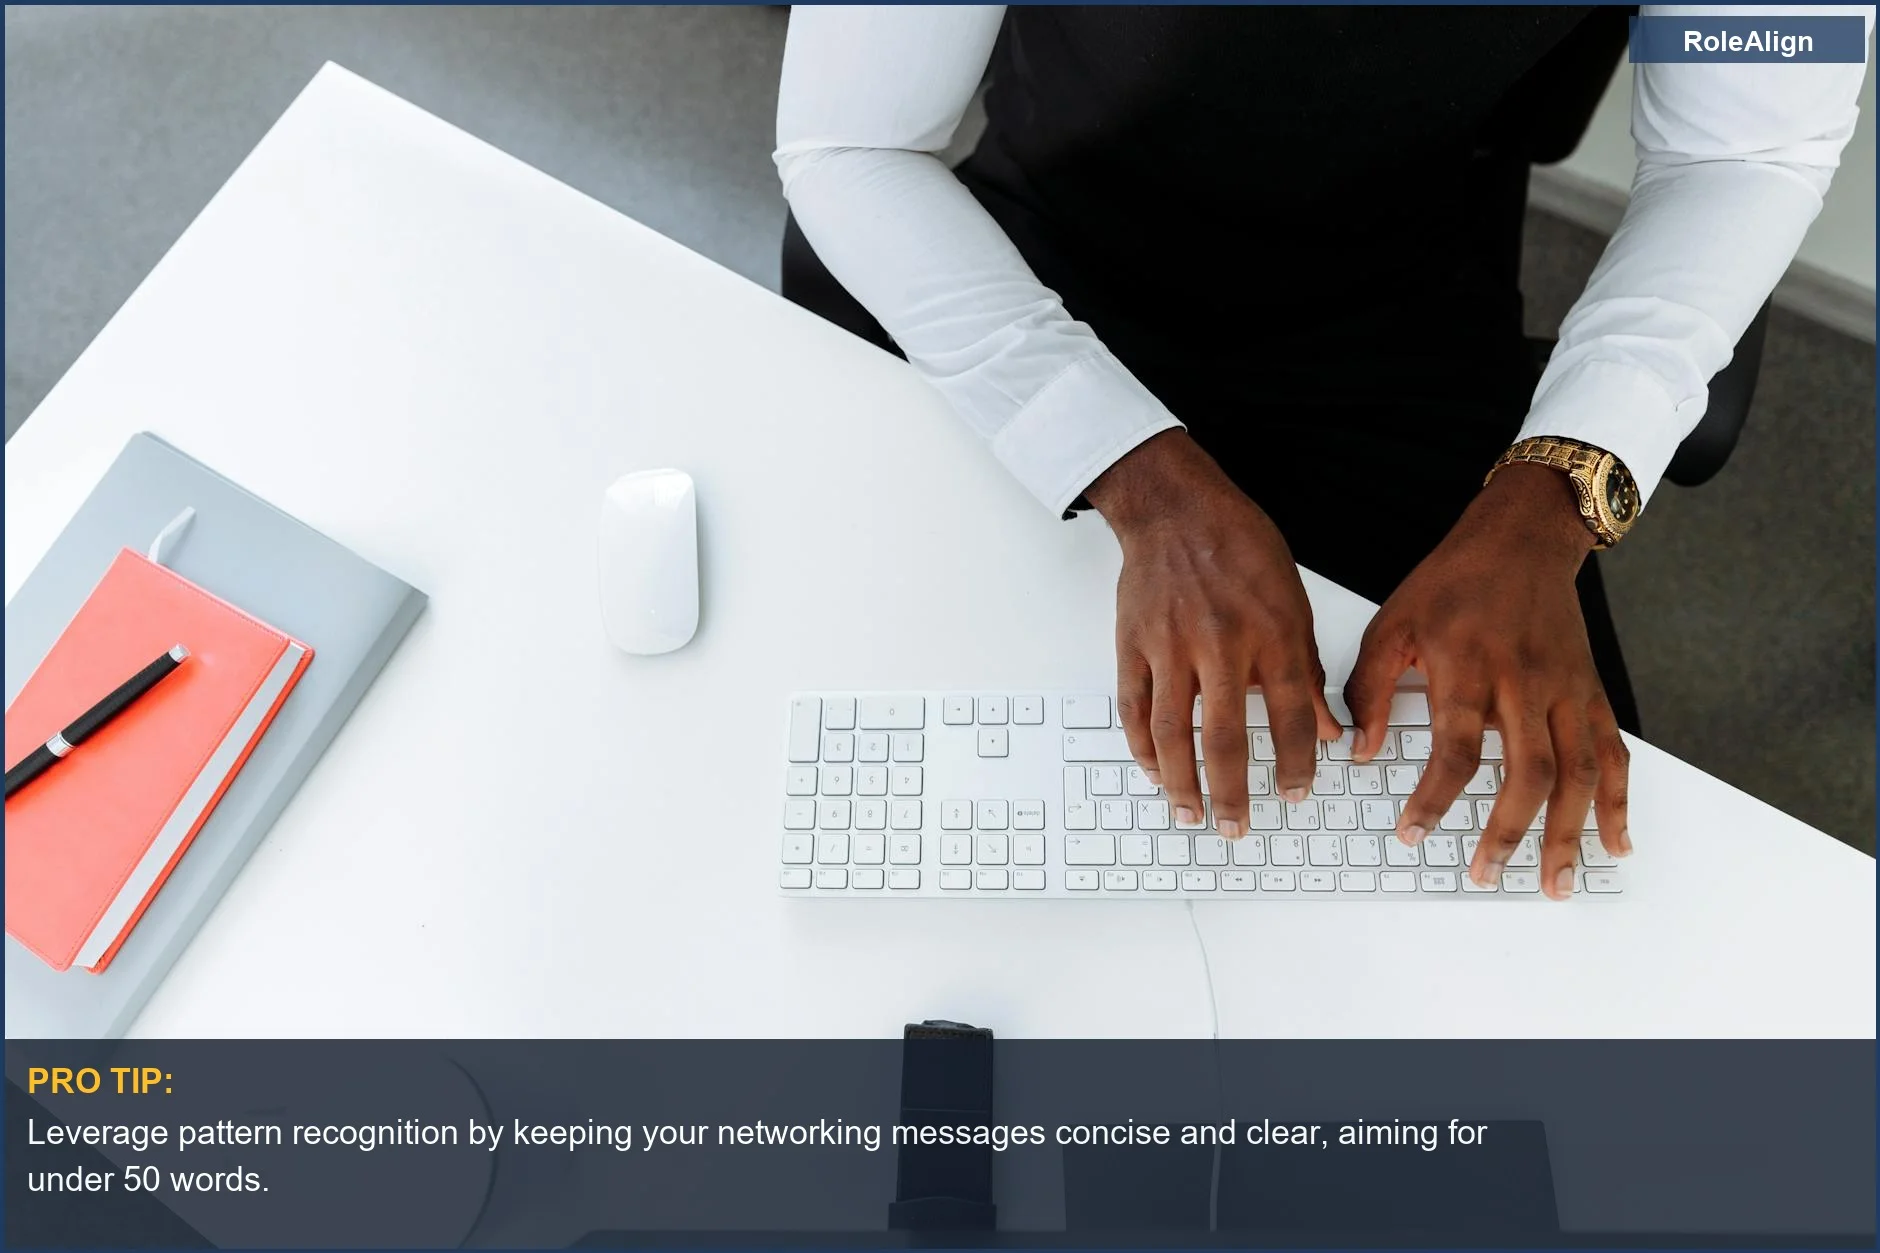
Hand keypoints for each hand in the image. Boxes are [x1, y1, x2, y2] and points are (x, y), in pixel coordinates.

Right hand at [1085, 431, 1341, 837]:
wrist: (1175, 508)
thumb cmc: (1238, 546)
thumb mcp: (1292, 600)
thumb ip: (1307, 669)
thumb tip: (1329, 728)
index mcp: (1271, 633)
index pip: (1290, 717)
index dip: (1295, 764)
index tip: (1296, 794)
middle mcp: (1221, 644)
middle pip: (1224, 737)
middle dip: (1232, 793)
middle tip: (1237, 827)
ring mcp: (1171, 646)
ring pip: (1171, 732)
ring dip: (1181, 783)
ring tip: (1191, 813)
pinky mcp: (1134, 644)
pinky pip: (1133, 708)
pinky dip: (1142, 748)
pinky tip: (1156, 772)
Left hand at [1344, 462, 1632, 899]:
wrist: (1521, 540)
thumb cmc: (1455, 582)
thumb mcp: (1393, 624)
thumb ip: (1371, 690)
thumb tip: (1360, 750)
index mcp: (1471, 667)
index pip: (1457, 748)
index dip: (1435, 797)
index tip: (1412, 833)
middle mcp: (1526, 683)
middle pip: (1528, 771)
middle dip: (1509, 831)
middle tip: (1484, 873)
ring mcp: (1568, 691)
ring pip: (1579, 774)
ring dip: (1569, 834)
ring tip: (1555, 883)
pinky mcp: (1593, 693)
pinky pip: (1614, 754)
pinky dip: (1619, 802)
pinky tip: (1615, 843)